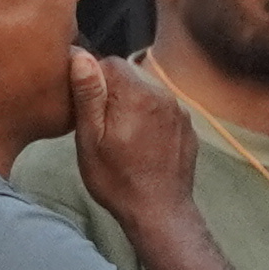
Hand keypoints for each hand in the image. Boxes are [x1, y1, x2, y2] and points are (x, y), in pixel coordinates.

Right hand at [68, 45, 198, 224]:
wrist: (160, 213)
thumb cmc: (118, 180)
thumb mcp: (91, 140)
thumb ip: (88, 95)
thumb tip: (80, 56)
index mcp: (136, 93)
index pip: (109, 61)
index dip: (92, 79)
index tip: (85, 106)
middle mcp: (162, 94)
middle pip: (130, 74)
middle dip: (113, 91)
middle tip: (102, 124)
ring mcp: (179, 110)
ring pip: (146, 90)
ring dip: (131, 103)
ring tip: (121, 135)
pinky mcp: (187, 126)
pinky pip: (162, 108)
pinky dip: (149, 117)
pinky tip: (141, 143)